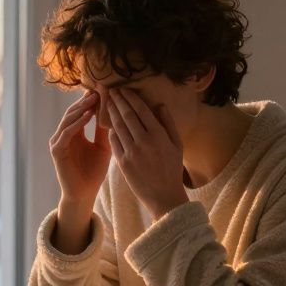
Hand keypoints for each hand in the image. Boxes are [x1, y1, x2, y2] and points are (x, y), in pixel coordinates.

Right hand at [49, 91, 110, 206]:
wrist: (85, 194)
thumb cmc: (94, 172)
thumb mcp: (104, 146)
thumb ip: (105, 130)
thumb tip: (114, 109)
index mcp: (75, 132)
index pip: (81, 111)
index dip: (91, 100)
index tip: (105, 89)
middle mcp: (64, 135)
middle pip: (73, 111)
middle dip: (86, 101)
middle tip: (99, 89)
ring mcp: (58, 142)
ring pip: (68, 119)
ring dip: (81, 108)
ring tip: (94, 99)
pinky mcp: (57, 151)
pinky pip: (66, 133)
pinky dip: (76, 123)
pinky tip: (87, 116)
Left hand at [107, 88, 187, 217]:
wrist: (164, 195)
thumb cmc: (172, 169)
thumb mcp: (177, 145)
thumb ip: (168, 123)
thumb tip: (159, 105)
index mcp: (159, 135)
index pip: (141, 110)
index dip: (130, 98)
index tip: (124, 89)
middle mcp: (144, 141)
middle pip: (127, 115)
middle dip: (118, 101)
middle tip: (111, 91)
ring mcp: (132, 152)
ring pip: (118, 127)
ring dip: (112, 113)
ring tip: (108, 103)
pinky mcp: (123, 163)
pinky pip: (114, 142)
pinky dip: (111, 131)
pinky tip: (109, 124)